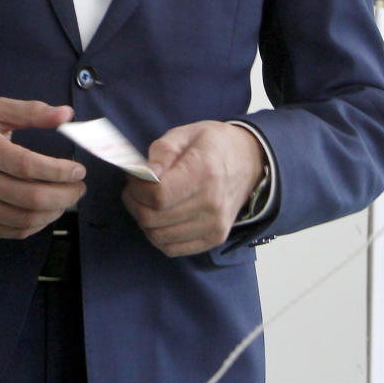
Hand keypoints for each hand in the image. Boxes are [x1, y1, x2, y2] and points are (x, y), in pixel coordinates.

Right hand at [0, 97, 85, 237]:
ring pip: (23, 220)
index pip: (26, 166)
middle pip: (29, 198)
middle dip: (64, 195)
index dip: (58, 171)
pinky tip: (45, 211)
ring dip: (53, 212)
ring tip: (66, 198)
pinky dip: (34, 225)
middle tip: (79, 187)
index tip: (78, 170)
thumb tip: (66, 114)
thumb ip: (30, 111)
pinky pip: (10, 231)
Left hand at [121, 121, 265, 256]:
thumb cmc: (214, 144)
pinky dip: (157, 235)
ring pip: (158, 236)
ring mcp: (214, 224)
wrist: (249, 160)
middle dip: (134, 203)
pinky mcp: (214, 238)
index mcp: (204, 171)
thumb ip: (162, 151)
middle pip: (154, 218)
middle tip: (133, 188)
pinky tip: (158, 217)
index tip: (134, 177)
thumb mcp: (186, 133)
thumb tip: (144, 173)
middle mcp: (211, 203)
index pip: (158, 195)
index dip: (136, 189)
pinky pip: (172, 248)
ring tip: (145, 201)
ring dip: (143, 220)